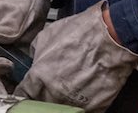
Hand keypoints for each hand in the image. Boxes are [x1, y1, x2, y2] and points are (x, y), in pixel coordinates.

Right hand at [0, 0, 57, 94]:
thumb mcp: (19, 3)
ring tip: (14, 98)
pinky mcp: (15, 53)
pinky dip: (14, 82)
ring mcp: (0, 49)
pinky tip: (22, 91)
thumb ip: (9, 20)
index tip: (6, 65)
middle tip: (6, 96)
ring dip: (3, 86)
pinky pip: (10, 72)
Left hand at [14, 1, 137, 112]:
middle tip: (51, 86)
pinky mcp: (94, 107)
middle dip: (43, 96)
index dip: (25, 93)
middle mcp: (54, 92)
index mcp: (40, 75)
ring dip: (62, 100)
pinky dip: (82, 103)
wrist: (113, 36)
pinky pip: (83, 110)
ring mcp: (74, 102)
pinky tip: (86, 91)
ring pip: (62, 108)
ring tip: (71, 86)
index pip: (24, 94)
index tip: (29, 91)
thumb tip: (35, 58)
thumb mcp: (49, 34)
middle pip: (42, 103)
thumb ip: (37, 50)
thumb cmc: (82, 32)